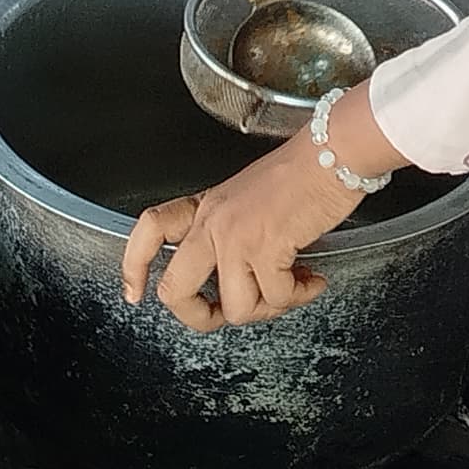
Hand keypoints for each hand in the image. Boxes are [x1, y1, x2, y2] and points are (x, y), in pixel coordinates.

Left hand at [118, 128, 367, 331]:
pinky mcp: (265, 247)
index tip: (135, 293)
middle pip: (175, 290)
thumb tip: (243, 284)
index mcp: (206, 207)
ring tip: (292, 286)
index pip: (151, 229)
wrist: (333, 150)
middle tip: (229, 313)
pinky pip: (276, 297)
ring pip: (235, 308)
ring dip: (269, 307)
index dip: (134, 266)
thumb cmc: (303, 171)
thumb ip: (234, 235)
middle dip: (201, 318)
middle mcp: (213, 222)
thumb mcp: (250, 198)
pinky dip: (300, 295)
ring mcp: (235, 236)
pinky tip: (312, 278)